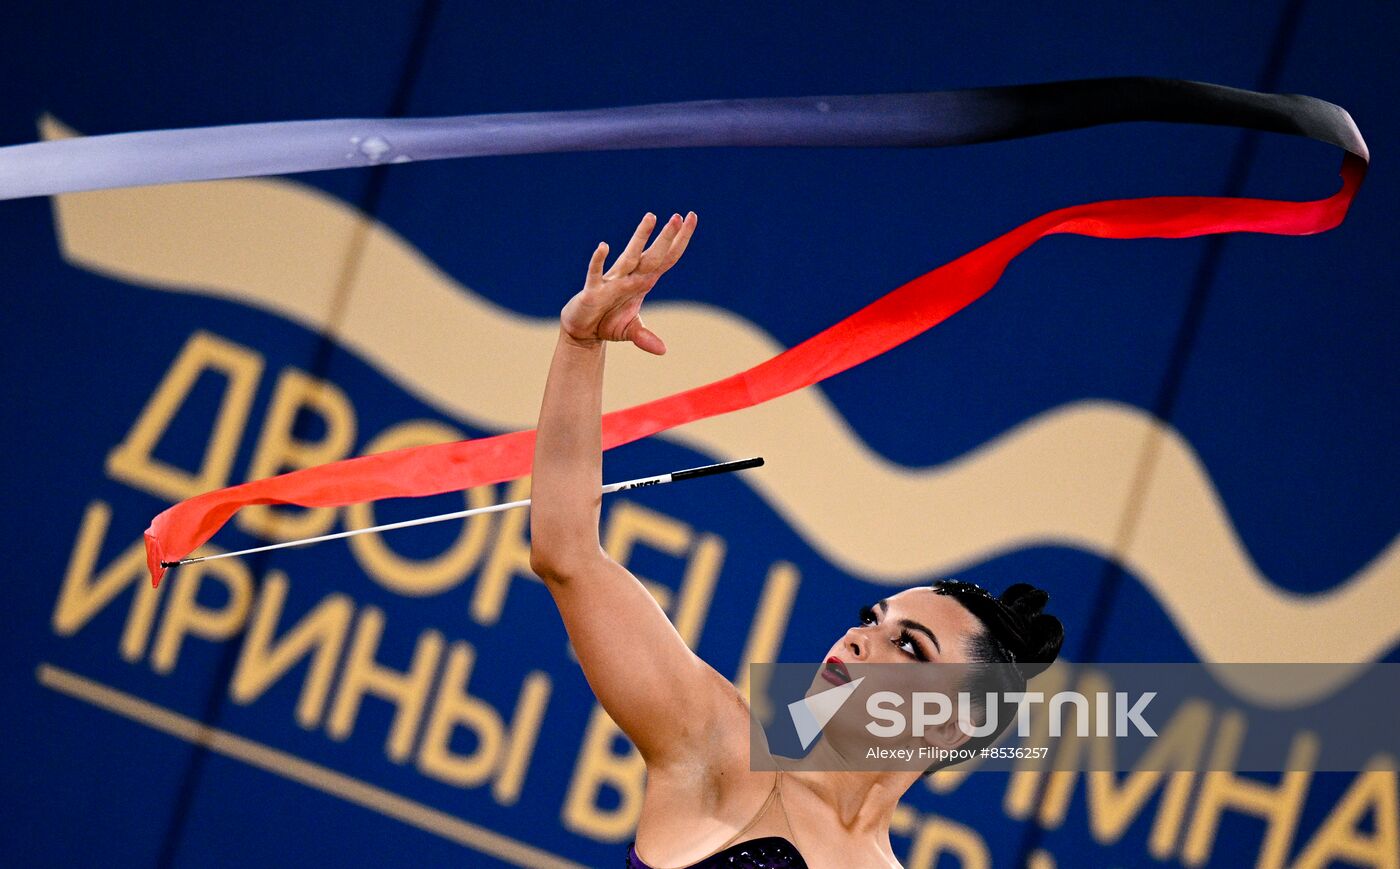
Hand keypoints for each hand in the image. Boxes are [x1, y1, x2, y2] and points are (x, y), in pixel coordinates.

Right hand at [560, 211, 696, 354]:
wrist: (582, 330)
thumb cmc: (608, 323)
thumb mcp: (631, 330)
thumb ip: (645, 337)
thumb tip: (663, 350)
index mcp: (642, 282)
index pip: (666, 259)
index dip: (679, 242)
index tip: (691, 218)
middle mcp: (629, 276)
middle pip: (653, 255)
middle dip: (667, 238)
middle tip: (680, 217)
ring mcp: (612, 281)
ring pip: (629, 257)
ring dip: (641, 238)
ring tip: (651, 217)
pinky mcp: (594, 291)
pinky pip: (596, 273)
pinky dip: (599, 261)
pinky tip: (603, 246)